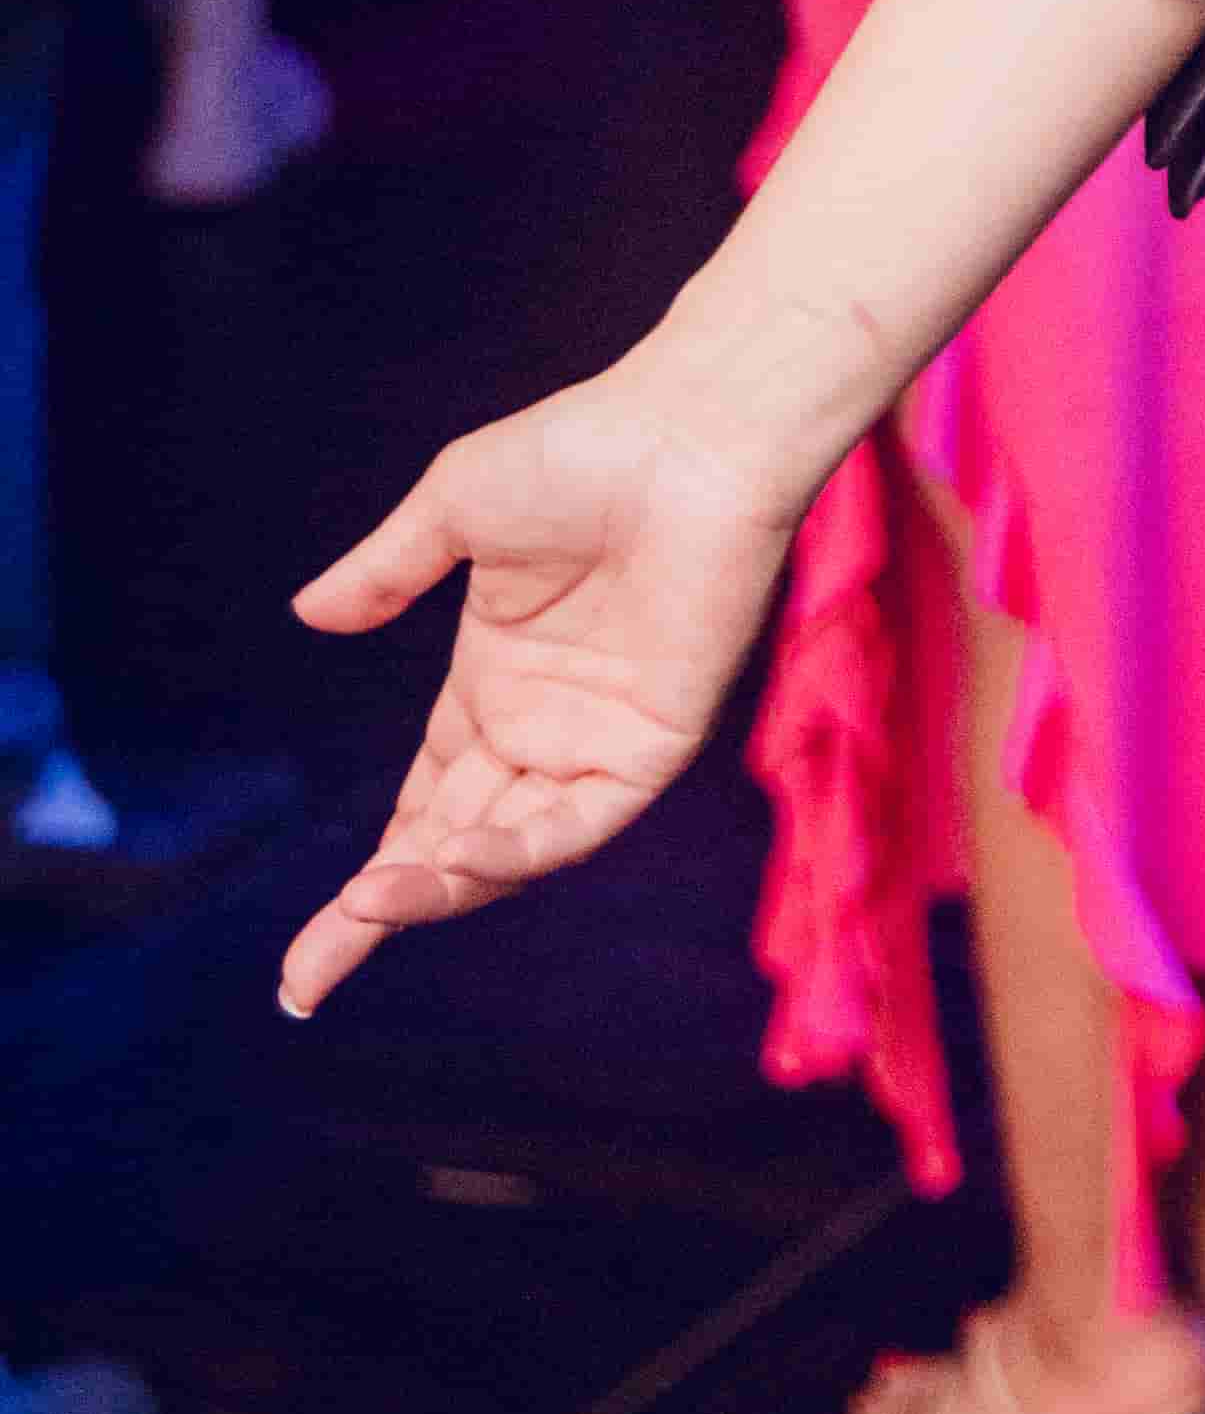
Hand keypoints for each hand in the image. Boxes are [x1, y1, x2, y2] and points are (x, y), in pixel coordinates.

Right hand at [277, 363, 806, 1019]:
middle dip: (379, 915)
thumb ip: (387, 571)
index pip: (421, 803)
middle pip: (449, 849)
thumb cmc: (585, 448)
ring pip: (508, 850)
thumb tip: (308, 615)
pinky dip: (519, 850)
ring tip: (366, 906)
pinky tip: (458, 858)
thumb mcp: (456, 509)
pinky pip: (579, 822)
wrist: (689, 432)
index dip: (370, 873)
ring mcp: (595, 741)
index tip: (310, 944)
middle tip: (306, 981)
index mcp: (494, 682)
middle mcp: (542, 726)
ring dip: (438, 887)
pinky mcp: (652, 744)